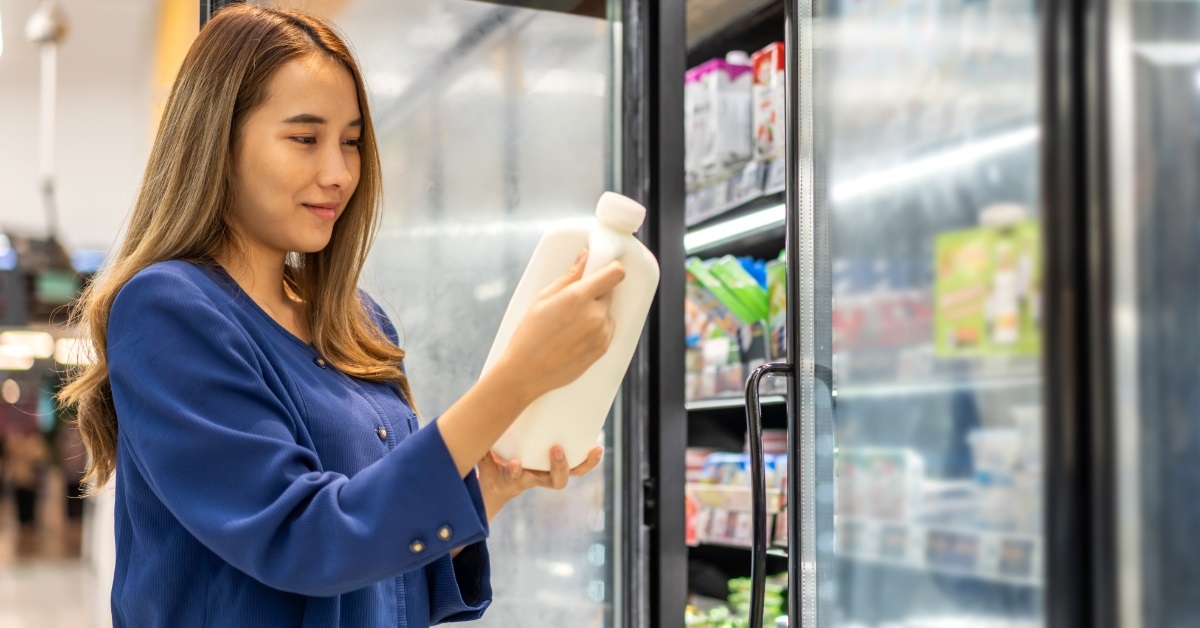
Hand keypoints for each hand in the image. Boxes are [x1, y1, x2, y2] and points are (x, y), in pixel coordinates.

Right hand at [477, 445, 603, 520]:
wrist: (498, 490)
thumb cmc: (490, 471)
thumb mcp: (481, 462)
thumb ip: (478, 450)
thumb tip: (465, 428)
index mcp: (515, 479)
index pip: (515, 477)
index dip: (515, 472)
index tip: (514, 464)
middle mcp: (536, 479)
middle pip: (556, 481)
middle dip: (559, 467)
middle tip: (556, 449)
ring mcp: (548, 474)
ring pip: (571, 474)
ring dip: (584, 464)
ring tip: (595, 449)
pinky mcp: (557, 467)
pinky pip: (577, 466)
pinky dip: (589, 458)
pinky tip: (597, 445)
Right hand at [497, 250, 624, 402]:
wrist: (526, 372)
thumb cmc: (529, 334)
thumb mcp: (543, 299)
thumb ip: (569, 276)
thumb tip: (585, 256)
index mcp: (578, 297)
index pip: (615, 273)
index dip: (611, 268)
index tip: (603, 269)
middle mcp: (595, 315)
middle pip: (609, 291)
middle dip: (596, 292)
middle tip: (574, 301)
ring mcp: (601, 333)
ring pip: (607, 312)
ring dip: (596, 312)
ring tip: (571, 324)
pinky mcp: (603, 349)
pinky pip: (606, 330)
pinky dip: (596, 329)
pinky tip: (574, 336)